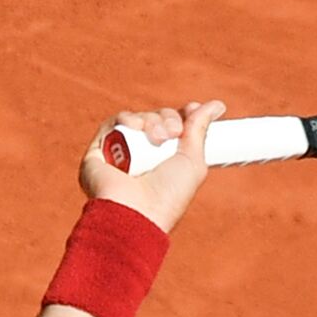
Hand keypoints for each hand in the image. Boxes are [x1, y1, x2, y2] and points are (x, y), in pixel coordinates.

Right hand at [77, 99, 225, 232]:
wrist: (137, 212)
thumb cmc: (168, 195)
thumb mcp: (193, 162)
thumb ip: (200, 130)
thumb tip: (217, 104)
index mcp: (165, 161)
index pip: (171, 128)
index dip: (181, 115)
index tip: (193, 109)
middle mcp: (142, 156)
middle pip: (155, 120)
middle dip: (168, 118)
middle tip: (174, 133)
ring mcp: (120, 153)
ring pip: (136, 120)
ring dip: (151, 120)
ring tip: (158, 138)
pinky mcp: (98, 150)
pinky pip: (112, 124)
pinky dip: (126, 119)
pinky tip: (137, 127)